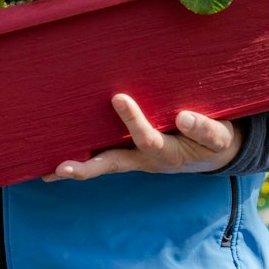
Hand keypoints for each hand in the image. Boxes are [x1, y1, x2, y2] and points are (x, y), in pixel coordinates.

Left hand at [43, 93, 241, 179]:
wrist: (216, 152)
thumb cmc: (214, 138)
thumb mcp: (219, 136)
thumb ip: (206, 130)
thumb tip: (185, 118)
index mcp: (168, 153)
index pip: (147, 139)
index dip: (134, 121)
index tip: (119, 97)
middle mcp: (146, 160)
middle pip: (112, 164)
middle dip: (88, 167)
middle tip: (63, 168)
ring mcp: (135, 158)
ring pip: (102, 164)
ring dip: (77, 169)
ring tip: (49, 171)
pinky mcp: (128, 152)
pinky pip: (101, 156)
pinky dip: (80, 159)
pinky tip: (52, 162)